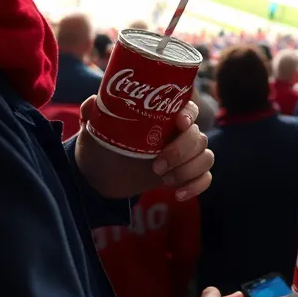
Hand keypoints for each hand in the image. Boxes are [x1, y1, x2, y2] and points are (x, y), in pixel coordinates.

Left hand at [75, 97, 213, 200]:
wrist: (101, 174)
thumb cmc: (102, 144)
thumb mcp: (96, 127)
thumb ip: (93, 111)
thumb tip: (92, 102)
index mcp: (164, 116)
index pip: (189, 108)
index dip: (190, 114)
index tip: (179, 122)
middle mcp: (178, 133)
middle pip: (199, 136)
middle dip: (182, 152)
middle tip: (156, 166)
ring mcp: (184, 155)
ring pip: (206, 157)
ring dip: (189, 170)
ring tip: (164, 180)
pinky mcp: (185, 174)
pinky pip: (206, 177)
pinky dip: (197, 185)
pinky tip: (178, 194)